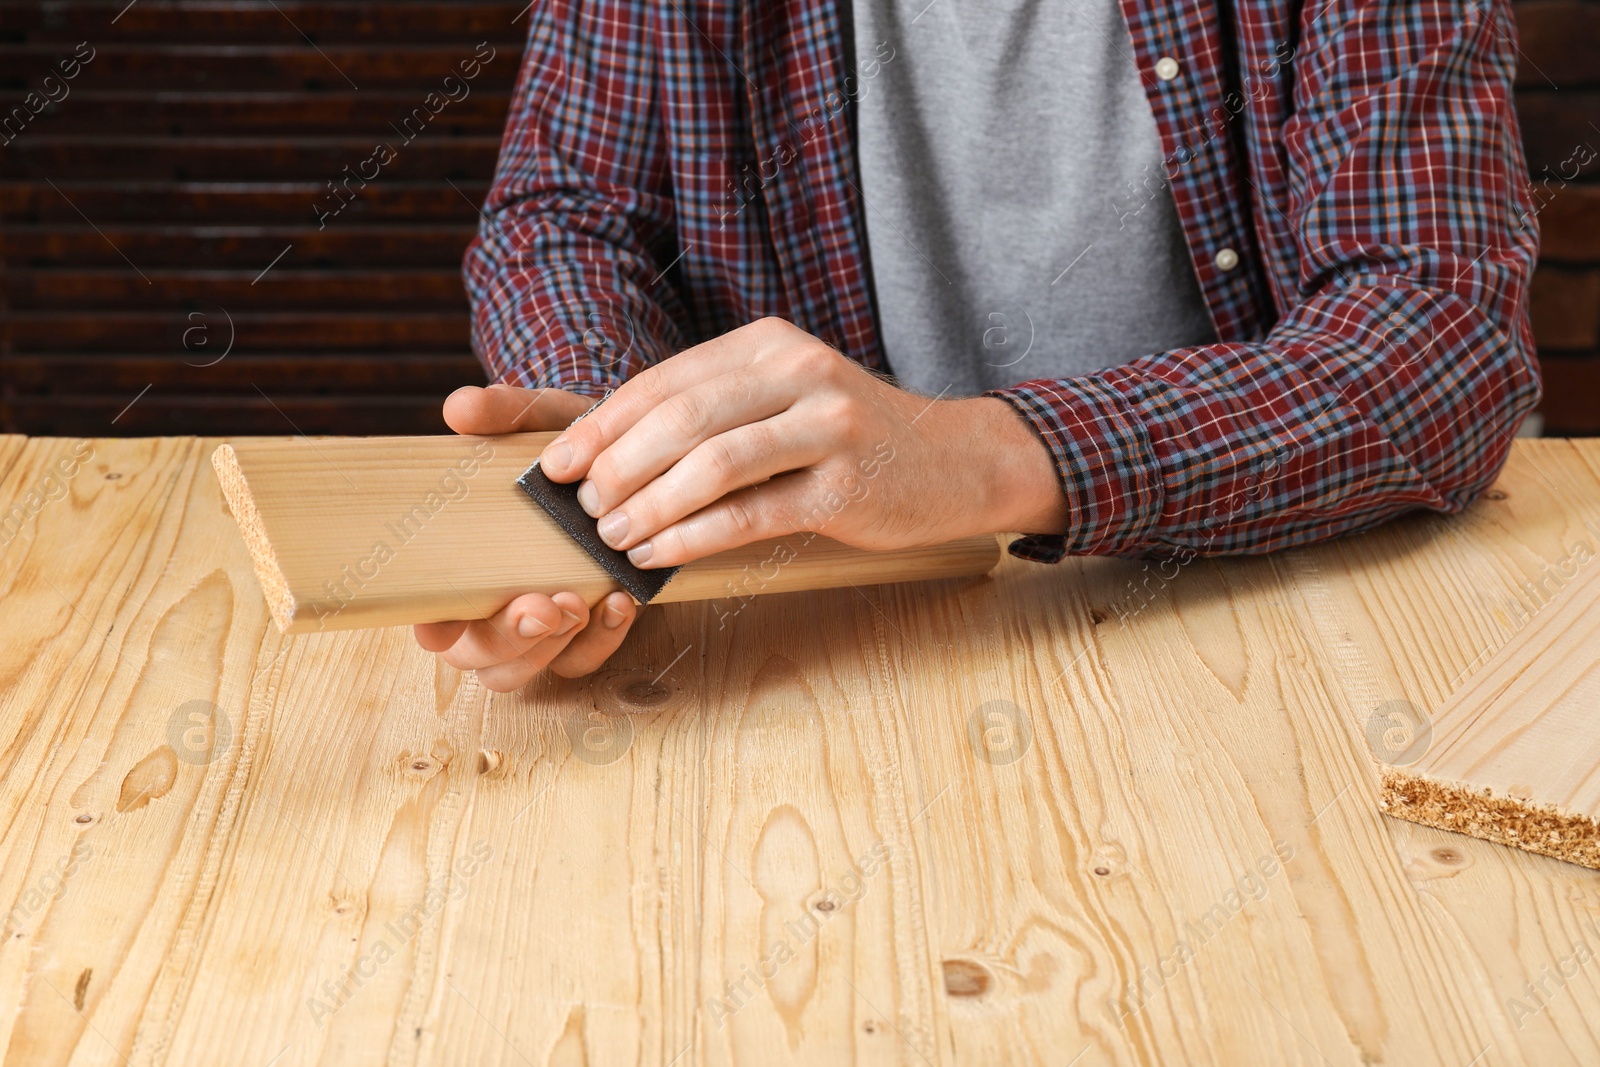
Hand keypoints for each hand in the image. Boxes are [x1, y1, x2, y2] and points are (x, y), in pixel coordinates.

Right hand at [412, 383, 642, 689]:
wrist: (632, 459)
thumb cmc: (568, 449)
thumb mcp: (544, 421)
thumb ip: (505, 413)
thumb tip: (461, 407)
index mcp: (460, 565)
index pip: (428, 617)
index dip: (432, 627)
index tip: (445, 619)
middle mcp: (490, 605)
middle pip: (476, 657)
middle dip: (507, 639)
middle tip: (544, 605)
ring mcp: (537, 625)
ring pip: (524, 671)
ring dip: (552, 647)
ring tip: (579, 605)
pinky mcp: (585, 631)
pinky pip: (583, 661)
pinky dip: (603, 640)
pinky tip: (621, 601)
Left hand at [536, 316, 1067, 568]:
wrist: (957, 462)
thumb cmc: (852, 442)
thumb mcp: (784, 403)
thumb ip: (715, 415)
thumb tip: (614, 456)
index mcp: (768, 346)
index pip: (665, 381)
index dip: (601, 423)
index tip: (556, 464)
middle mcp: (797, 373)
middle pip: (681, 416)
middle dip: (616, 466)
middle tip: (579, 508)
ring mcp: (828, 425)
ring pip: (713, 463)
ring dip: (650, 504)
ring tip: (611, 536)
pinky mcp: (848, 484)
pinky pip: (753, 512)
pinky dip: (696, 537)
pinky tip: (661, 557)